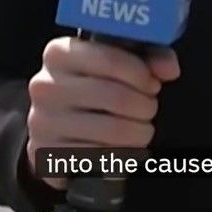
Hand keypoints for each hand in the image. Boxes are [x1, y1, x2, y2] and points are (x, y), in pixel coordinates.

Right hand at [24, 36, 180, 188]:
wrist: (54, 125)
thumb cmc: (92, 86)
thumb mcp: (116, 62)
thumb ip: (148, 57)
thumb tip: (169, 68)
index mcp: (59, 52)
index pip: (112, 59)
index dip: (142, 75)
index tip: (152, 84)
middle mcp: (45, 85)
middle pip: (117, 98)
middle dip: (145, 107)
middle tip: (148, 109)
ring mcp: (43, 121)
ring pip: (113, 132)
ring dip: (138, 134)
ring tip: (140, 130)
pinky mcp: (47, 155)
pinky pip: (100, 159)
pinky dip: (120, 157)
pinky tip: (121, 149)